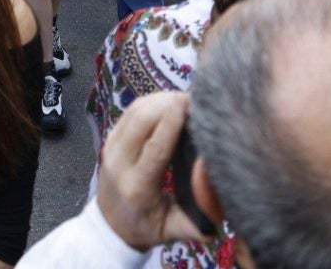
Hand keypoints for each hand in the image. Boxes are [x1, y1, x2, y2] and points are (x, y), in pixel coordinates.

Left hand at [95, 92, 206, 251]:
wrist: (110, 226)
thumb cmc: (146, 227)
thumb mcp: (172, 232)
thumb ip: (197, 224)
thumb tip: (221, 204)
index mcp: (138, 187)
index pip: (155, 148)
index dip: (171, 123)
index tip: (187, 102)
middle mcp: (120, 163)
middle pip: (142, 121)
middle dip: (167, 103)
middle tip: (194, 98)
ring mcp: (110, 148)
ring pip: (134, 111)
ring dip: (159, 100)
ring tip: (184, 99)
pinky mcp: (109, 138)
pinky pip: (129, 112)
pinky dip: (150, 102)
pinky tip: (168, 102)